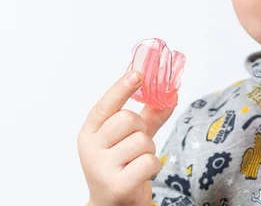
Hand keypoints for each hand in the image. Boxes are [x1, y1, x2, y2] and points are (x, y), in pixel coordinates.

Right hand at [78, 70, 175, 205]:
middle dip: (141, 129)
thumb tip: (171, 94)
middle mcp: (90, 148)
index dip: (121, 88)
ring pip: (141, 141)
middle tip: (137, 144)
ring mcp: (101, 168)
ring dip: (148, 151)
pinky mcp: (117, 185)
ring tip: (137, 162)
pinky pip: (148, 162)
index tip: (138, 74)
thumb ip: (148, 116)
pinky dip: (153, 166)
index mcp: (90, 133)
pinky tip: (142, 174)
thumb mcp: (131, 139)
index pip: (105, 105)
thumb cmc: (122, 167)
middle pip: (128, 119)